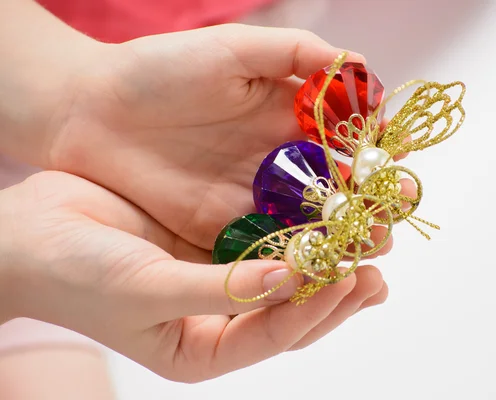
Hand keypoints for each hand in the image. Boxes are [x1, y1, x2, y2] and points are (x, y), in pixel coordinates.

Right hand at [0, 172, 387, 381]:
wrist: (31, 236)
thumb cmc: (77, 274)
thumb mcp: (146, 289)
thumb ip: (218, 290)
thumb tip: (288, 280)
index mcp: (203, 348)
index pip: (274, 336)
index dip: (316, 310)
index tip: (355, 281)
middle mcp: (219, 319)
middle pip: (293, 312)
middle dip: (336, 290)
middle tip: (378, 266)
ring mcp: (221, 280)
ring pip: (288, 278)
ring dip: (328, 261)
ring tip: (369, 243)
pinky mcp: (215, 243)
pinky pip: (268, 241)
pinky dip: (298, 231)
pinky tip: (325, 216)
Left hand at [44, 23, 414, 252]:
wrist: (87, 113)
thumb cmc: (157, 70)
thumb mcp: (229, 50)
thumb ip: (293, 53)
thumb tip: (359, 66)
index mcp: (288, 119)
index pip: (348, 139)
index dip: (377, 150)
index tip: (399, 161)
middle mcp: (280, 163)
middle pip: (339, 190)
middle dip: (370, 204)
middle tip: (392, 217)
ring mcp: (254, 200)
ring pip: (311, 224)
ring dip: (343, 237)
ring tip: (371, 246)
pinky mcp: (224, 231)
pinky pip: (268, 247)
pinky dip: (296, 258)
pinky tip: (318, 265)